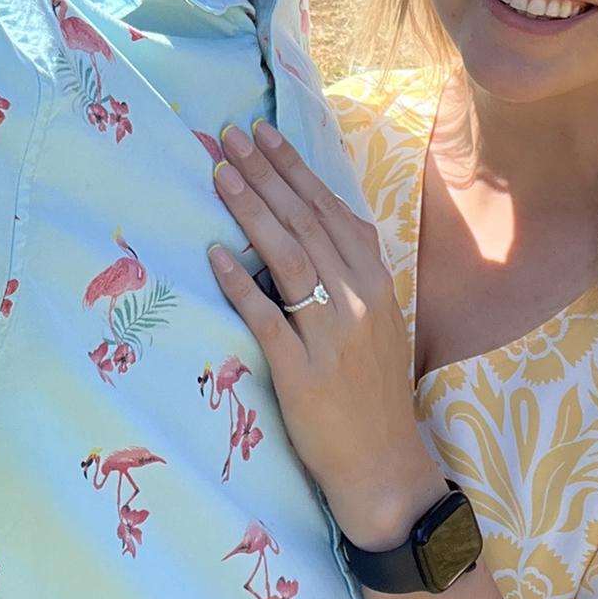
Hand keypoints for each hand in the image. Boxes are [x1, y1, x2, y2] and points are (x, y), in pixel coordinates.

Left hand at [208, 121, 447, 550]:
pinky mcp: (303, 373)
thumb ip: (350, 272)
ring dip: (251, 211)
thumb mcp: (376, 319)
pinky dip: (241, 284)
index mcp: (376, 282)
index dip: (295, 170)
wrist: (382, 463)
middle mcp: (358, 299)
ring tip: (221, 175)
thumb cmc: (372, 389)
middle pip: (305, 223)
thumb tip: (310, 222)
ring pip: (288, 259)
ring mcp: (331, 335)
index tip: (264, 135)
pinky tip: (215, 255)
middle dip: (265, 175)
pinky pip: (268, 319)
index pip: (330, 211)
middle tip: (230, 138)